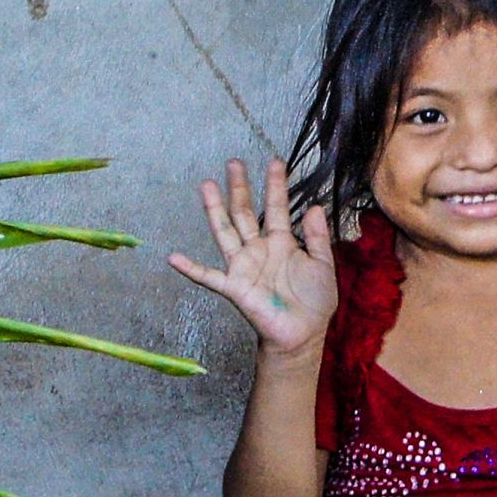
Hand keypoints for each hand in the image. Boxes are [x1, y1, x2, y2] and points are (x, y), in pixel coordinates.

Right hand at [168, 157, 337, 356]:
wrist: (304, 334)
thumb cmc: (314, 302)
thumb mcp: (323, 264)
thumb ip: (318, 237)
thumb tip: (316, 206)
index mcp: (281, 242)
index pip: (276, 207)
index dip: (276, 186)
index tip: (275, 162)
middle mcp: (258, 249)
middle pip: (244, 212)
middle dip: (239, 187)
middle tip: (233, 163)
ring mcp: (244, 266)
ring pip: (225, 232)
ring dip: (214, 209)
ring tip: (206, 185)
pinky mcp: (234, 287)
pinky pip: (208, 277)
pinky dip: (190, 268)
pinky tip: (173, 258)